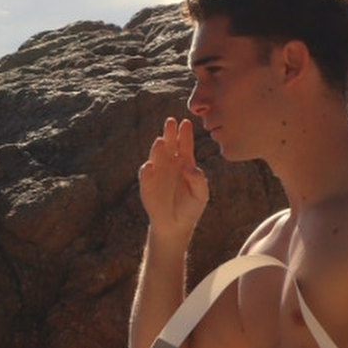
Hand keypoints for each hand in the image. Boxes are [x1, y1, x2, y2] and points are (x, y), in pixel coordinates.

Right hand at [139, 118, 208, 241]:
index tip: (185, 123)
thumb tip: (188, 166)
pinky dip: (147, 171)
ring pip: (156, 157)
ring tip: (160, 141)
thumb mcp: (201, 194)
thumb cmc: (191, 208)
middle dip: (169, 133)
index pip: (184, 145)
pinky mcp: (147, 186)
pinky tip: (150, 166)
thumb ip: (198, 179)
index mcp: (185, 163)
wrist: (176, 226)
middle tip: (170, 121)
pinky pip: (146, 176)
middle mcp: (170, 164)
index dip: (184, 134)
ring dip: (157, 149)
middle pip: (169, 145)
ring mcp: (157, 173)